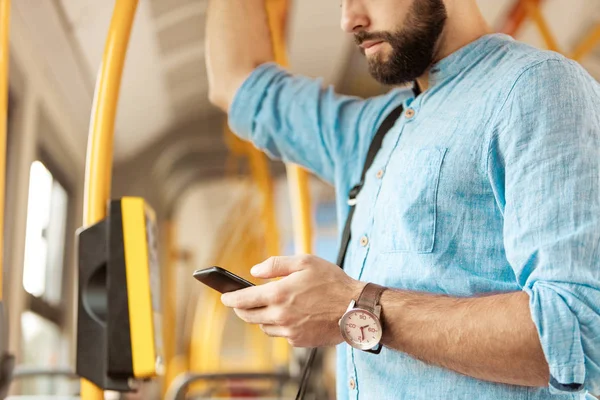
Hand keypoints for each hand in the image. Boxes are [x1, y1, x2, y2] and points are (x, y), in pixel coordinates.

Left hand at [221, 255, 362, 347]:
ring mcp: (289, 331)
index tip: (225, 297)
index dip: (231, 299)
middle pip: (249, 317)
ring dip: (261, 317)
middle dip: (241, 309)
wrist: (355, 308)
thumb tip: (255, 271)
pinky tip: (291, 315)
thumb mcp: (304, 262)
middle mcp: (280, 316)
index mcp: (278, 295)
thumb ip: (276, 265)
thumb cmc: (332, 282)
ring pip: (264, 327)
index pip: (243, 300)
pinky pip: (281, 334)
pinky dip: (280, 325)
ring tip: (269, 306)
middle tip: (241, 302)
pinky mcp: (299, 341)